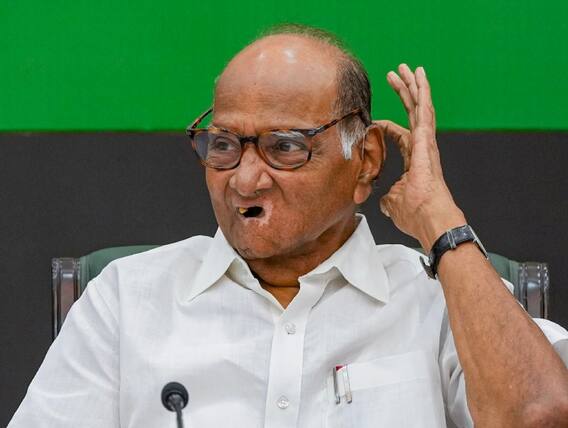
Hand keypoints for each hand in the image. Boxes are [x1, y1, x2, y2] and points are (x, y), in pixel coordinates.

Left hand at [376, 64, 465, 251]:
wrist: (429, 219)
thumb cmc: (415, 215)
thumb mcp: (392, 203)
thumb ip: (388, 197)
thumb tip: (382, 200)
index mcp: (415, 158)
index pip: (401, 135)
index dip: (388, 126)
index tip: (376, 121)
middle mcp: (423, 146)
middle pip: (413, 113)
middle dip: (404, 93)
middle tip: (396, 74)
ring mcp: (427, 142)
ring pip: (420, 107)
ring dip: (413, 86)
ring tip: (408, 68)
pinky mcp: (427, 140)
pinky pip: (424, 111)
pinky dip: (421, 93)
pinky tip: (418, 77)